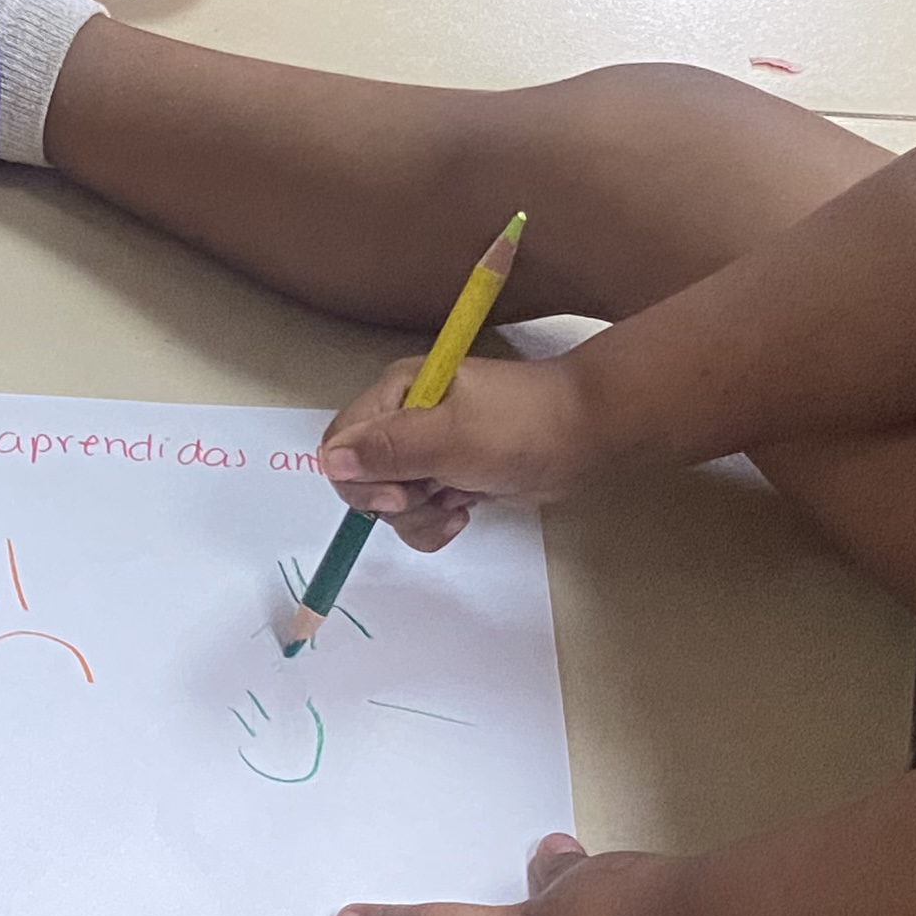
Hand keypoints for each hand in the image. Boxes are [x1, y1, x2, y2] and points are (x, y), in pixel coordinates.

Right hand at [320, 349, 609, 549]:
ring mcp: (427, 451)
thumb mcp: (452, 437)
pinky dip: (436, 522)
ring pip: (392, 502)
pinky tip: (466, 512)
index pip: (341, 443)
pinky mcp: (450, 477)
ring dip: (419, 515)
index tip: (398, 494)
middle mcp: (404, 420)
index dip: (358, 476)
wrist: (586, 433)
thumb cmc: (519, 426)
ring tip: (458, 501)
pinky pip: (420, 512)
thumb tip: (329, 461)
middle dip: (394, 500)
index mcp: (396, 393)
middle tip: (434, 493)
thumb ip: (390, 449)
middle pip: (362, 477)